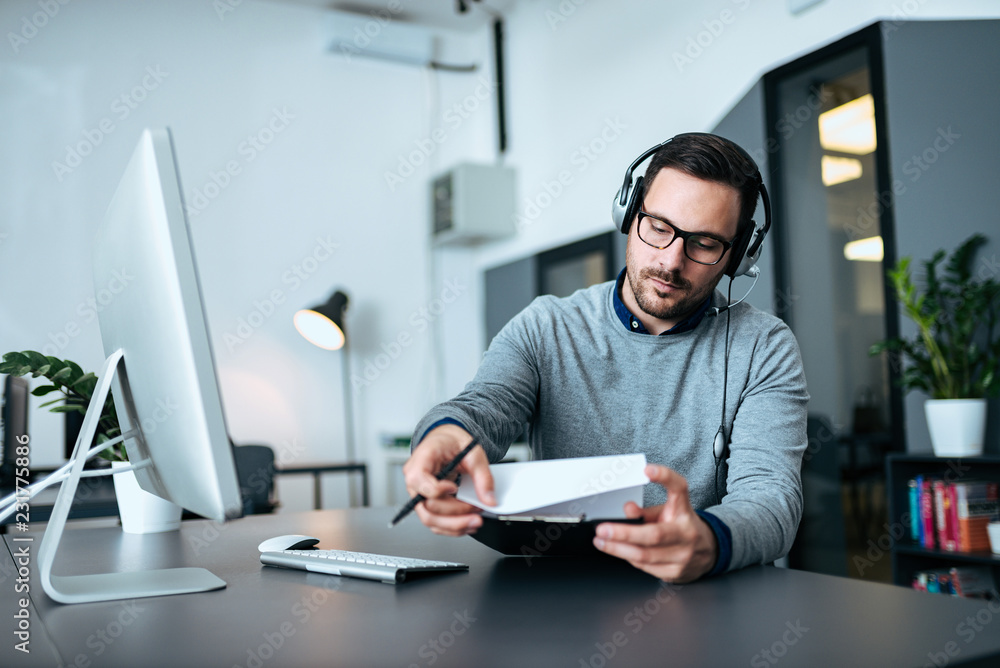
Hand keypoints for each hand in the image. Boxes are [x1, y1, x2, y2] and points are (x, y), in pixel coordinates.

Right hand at [401, 424, 494, 535]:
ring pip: (430, 519)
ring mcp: (419, 495)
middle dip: (454, 514)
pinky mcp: (427, 504)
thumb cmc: (451, 442)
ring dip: (454, 525)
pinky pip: (435, 522)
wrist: (446, 442)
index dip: (436, 489)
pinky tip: (467, 523)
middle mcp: (415, 480)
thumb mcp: (471, 452)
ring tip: (475, 521)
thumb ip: (482, 475)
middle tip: (476, 512)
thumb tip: (489, 499)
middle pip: (426, 506)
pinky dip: (452, 527)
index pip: (418, 480)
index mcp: (420, 460)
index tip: (455, 488)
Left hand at [593, 464, 717, 582]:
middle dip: (624, 533)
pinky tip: (619, 551)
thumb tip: (627, 509)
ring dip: (618, 549)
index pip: (678, 489)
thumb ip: (646, 510)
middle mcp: (686, 533)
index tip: (648, 470)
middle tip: (603, 529)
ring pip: (645, 555)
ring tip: (602, 541)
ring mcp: (683, 556)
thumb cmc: (682, 527)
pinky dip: (628, 558)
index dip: (664, 477)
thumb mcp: (667, 512)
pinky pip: (645, 567)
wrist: (708, 553)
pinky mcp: (675, 573)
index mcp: (684, 510)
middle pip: (654, 534)